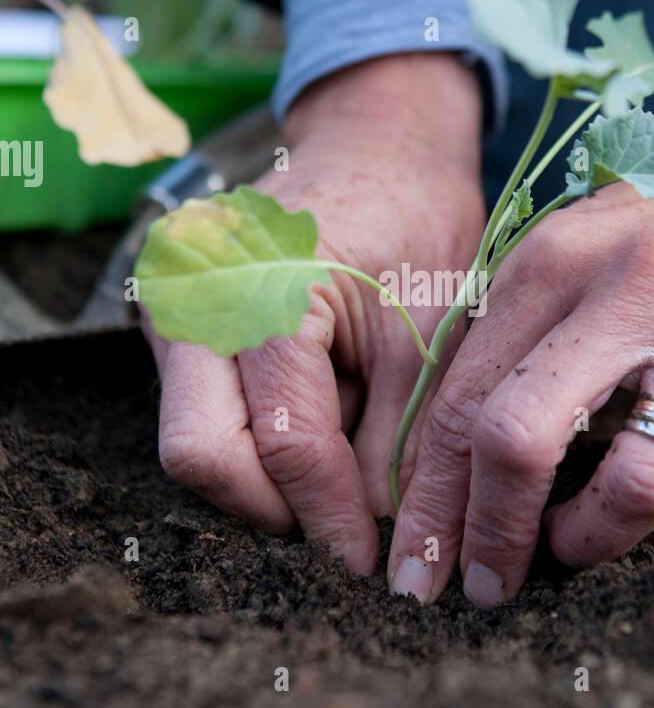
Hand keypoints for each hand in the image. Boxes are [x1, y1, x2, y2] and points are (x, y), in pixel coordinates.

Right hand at [145, 53, 484, 574]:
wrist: (376, 145)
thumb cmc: (415, 218)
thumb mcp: (429, 329)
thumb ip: (402, 437)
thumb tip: (382, 535)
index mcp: (265, 285)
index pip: (285, 439)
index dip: (329, 515)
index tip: (370, 563)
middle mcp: (194, 296)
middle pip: (202, 455)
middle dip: (276, 509)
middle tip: (341, 533)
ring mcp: (171, 306)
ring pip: (196, 442)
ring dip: (265, 478)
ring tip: (338, 473)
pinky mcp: (176, 323)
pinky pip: (202, 413)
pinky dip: (257, 441)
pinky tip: (316, 432)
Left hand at [388, 154, 653, 604]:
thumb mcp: (566, 256)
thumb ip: (504, 340)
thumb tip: (433, 464)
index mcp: (555, 257)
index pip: (463, 399)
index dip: (430, 498)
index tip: (417, 559)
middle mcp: (633, 286)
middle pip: (521, 438)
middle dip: (487, 534)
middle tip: (482, 583)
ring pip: (635, 486)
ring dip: (588, 541)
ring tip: (573, 544)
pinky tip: (650, 505)